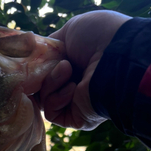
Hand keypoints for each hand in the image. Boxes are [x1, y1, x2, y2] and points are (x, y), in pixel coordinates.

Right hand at [39, 11, 130, 129]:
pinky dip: (56, 98)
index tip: (34, 60)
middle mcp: (75, 85)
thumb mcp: (70, 31)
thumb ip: (51, 45)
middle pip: (41, 86)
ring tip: (67, 70)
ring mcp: (74, 104)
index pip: (46, 71)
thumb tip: (37, 56)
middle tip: (54, 62)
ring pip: (44, 99)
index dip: (38, 67)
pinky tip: (72, 88)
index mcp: (76, 65)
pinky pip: (51, 113)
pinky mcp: (74, 119)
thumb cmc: (98, 38)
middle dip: (43, 74)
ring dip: (51, 82)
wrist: (116, 57)